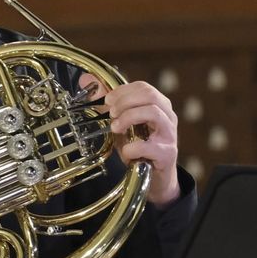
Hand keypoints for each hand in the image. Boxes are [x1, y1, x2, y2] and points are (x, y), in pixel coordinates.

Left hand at [80, 74, 181, 206]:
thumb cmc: (139, 147)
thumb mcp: (121, 123)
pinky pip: (149, 146)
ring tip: (115, 128)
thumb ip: (107, 103)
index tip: (108, 101)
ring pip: (153, 112)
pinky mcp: (167, 153)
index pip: (143, 87)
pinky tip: (126, 151)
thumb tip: (86, 79)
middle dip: (125, 102)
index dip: (123, 91)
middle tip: (111, 113)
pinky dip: (132, 147)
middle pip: (150, 95)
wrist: (154, 178)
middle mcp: (168, 116)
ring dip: (129, 117)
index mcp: (159, 105)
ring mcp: (170, 134)